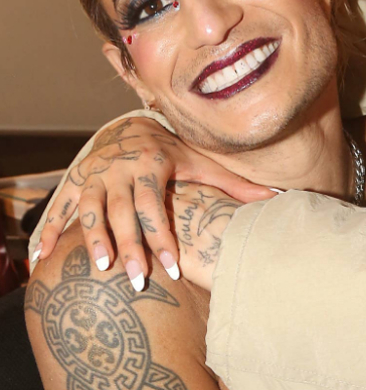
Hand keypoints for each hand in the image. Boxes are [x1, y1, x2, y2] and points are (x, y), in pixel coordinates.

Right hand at [35, 116, 275, 287]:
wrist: (130, 128)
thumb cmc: (174, 152)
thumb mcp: (203, 163)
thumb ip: (235, 184)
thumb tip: (280, 198)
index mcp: (151, 164)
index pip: (155, 205)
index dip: (162, 236)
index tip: (173, 267)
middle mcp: (120, 169)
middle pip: (122, 211)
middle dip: (130, 246)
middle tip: (137, 279)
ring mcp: (94, 176)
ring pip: (89, 210)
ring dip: (91, 239)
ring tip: (101, 267)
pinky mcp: (74, 182)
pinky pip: (61, 208)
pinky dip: (51, 231)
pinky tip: (43, 258)